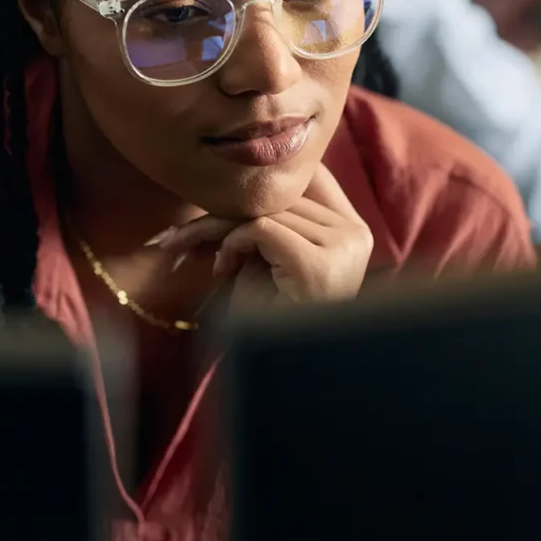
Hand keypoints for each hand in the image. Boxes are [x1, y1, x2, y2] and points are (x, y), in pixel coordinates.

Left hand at [154, 165, 372, 304]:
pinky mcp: (317, 261)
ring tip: (212, 259)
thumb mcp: (271, 256)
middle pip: (281, 194)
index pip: (310, 175)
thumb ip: (269, 216)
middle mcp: (356, 234)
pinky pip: (260, 228)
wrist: (278, 371)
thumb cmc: (269, 315)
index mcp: (354, 231)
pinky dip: (233, 244)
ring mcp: (342, 247)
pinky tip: (225, 269)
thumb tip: (233, 168)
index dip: (264, 182)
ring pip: (265, 209)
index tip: (221, 196)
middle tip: (184, 231)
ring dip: (222, 231)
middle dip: (227, 209)